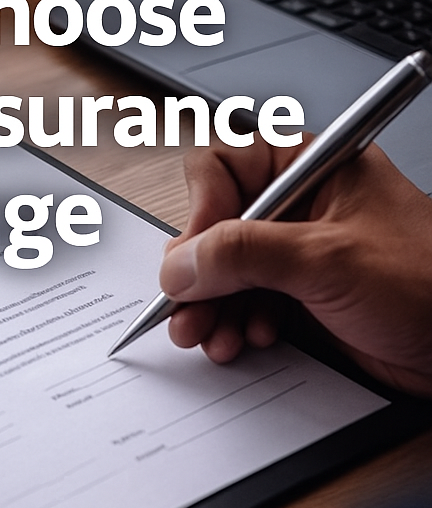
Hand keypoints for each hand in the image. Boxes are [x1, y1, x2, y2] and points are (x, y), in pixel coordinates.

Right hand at [158, 140, 431, 396]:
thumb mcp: (328, 260)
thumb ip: (244, 255)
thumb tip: (180, 264)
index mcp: (311, 169)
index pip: (224, 167)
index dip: (201, 208)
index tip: (197, 253)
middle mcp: (298, 205)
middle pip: (213, 225)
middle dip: (197, 272)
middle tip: (186, 305)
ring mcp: (296, 252)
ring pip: (221, 270)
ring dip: (209, 305)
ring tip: (209, 334)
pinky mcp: (298, 294)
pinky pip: (241, 302)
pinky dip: (231, 323)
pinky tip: (242, 340)